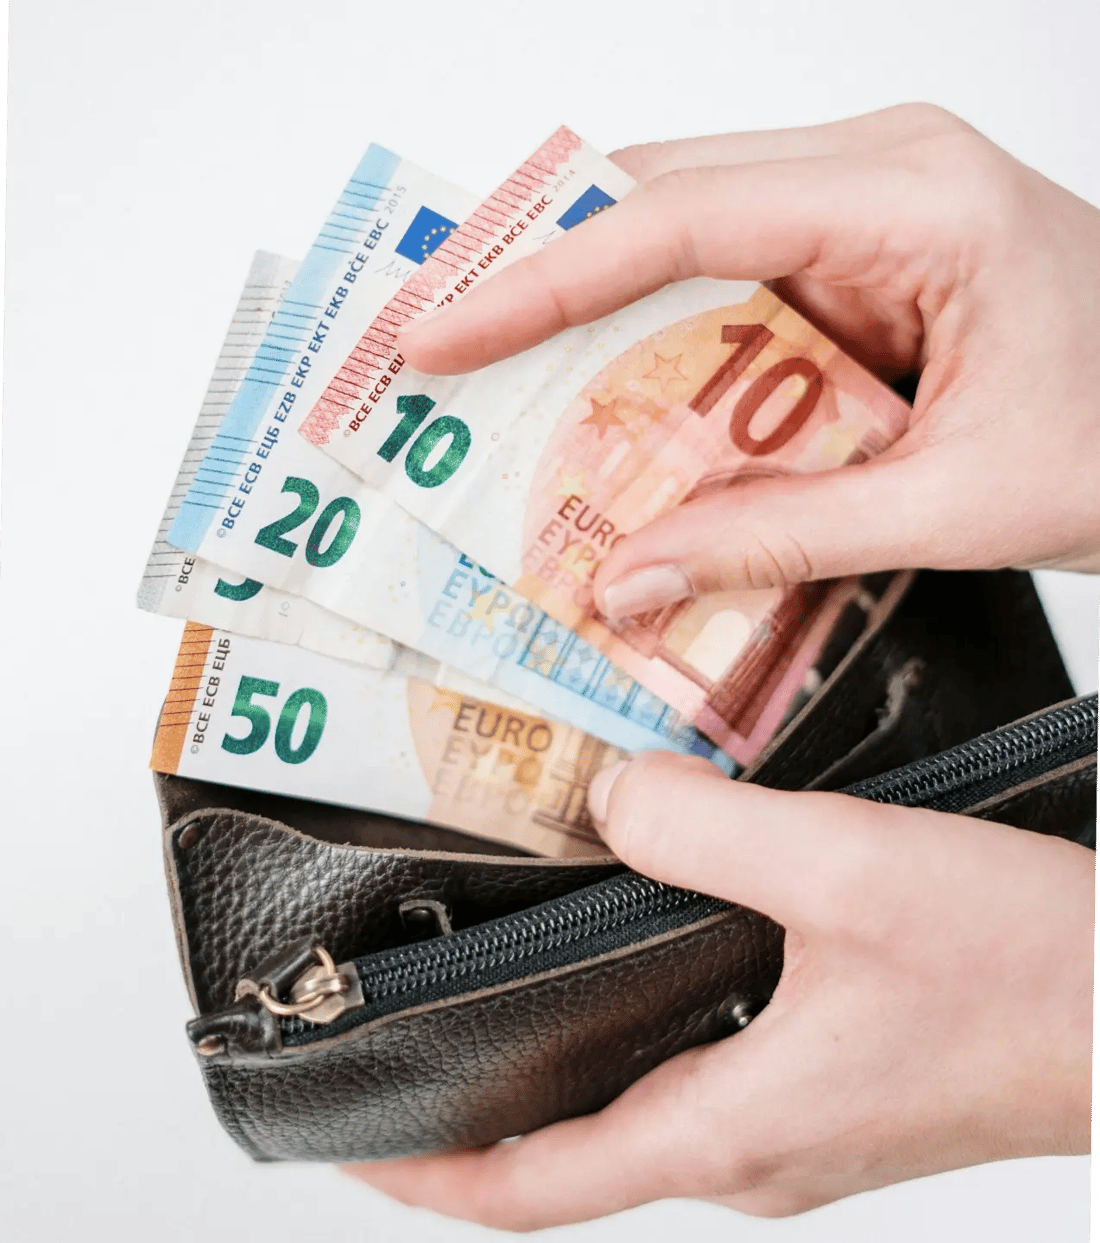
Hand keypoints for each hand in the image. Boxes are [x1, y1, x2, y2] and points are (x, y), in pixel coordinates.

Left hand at [344, 753, 1093, 1227]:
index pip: (535, 1189)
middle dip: (479, 1112)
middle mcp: (755, 1146)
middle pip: (573, 1153)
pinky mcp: (835, 1081)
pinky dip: (638, 1028)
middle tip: (407, 1039)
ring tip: (496, 991)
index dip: (428, 1170)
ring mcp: (799, 1122)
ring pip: (637, 1106)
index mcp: (731, 1127)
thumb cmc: (1031, 973)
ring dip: (559, 1068)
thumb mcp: (845, 870)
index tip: (351, 1133)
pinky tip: (638, 952)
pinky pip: (700, 1067)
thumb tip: (608, 800)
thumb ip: (705, 829)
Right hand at [398, 105, 1099, 622]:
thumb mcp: (952, 504)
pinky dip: (659, 344)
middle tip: (443, 353)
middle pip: (661, 198)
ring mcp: (868, 207)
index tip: (445, 336)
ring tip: (502, 389)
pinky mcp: (860, 255)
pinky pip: (727, 280)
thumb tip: (632, 576)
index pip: (681, 215)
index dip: (541, 280)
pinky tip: (613, 411)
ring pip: (683, 231)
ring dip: (593, 316)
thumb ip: (778, 537)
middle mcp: (881, 173)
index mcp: (915, 198)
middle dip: (540, 279)